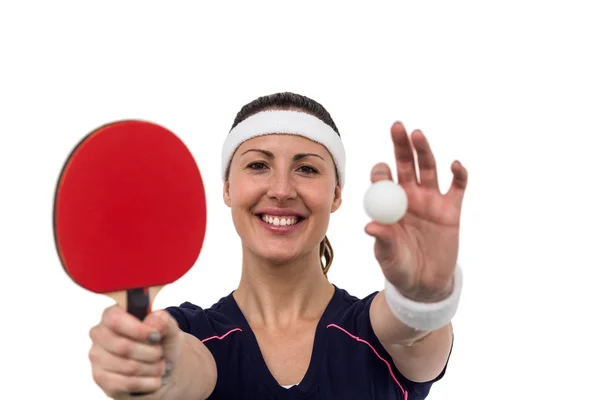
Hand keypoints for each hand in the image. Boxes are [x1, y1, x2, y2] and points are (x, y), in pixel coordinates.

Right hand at [88, 305, 182, 397]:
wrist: (163, 368)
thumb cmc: (162, 344)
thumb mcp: (169, 328)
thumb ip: (163, 320)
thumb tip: (153, 321)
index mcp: (112, 314)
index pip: (114, 319)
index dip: (137, 330)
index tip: (156, 336)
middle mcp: (99, 334)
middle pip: (123, 346)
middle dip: (151, 353)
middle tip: (161, 354)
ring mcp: (97, 357)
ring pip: (128, 367)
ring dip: (152, 369)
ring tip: (161, 366)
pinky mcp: (101, 378)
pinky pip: (125, 383)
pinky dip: (147, 383)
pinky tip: (155, 380)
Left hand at [365, 122, 467, 302]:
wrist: (424, 284)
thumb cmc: (399, 267)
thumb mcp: (388, 256)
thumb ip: (382, 240)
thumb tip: (370, 225)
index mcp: (389, 204)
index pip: (383, 179)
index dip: (381, 172)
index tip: (381, 172)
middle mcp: (409, 196)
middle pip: (406, 164)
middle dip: (401, 145)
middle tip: (397, 127)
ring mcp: (431, 200)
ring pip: (428, 168)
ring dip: (424, 150)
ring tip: (417, 134)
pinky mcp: (452, 209)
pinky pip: (457, 187)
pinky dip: (458, 174)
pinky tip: (455, 165)